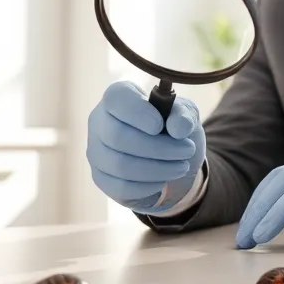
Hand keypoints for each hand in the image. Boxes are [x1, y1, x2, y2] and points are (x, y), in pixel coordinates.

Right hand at [86, 81, 204, 212]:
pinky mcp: (101, 177)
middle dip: (159, 147)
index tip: (160, 126)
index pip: (116, 98)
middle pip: (117, 136)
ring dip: (158, 169)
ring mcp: (96, 151)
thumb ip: (184, 116)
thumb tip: (178, 127)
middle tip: (187, 150)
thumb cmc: (172, 128)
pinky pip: (121, 186)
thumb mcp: (185, 115)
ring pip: (120, 165)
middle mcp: (100, 121)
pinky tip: (163, 180)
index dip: (138, 112)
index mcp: (118, 97)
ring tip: (181, 166)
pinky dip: (148, 186)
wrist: (168, 158)